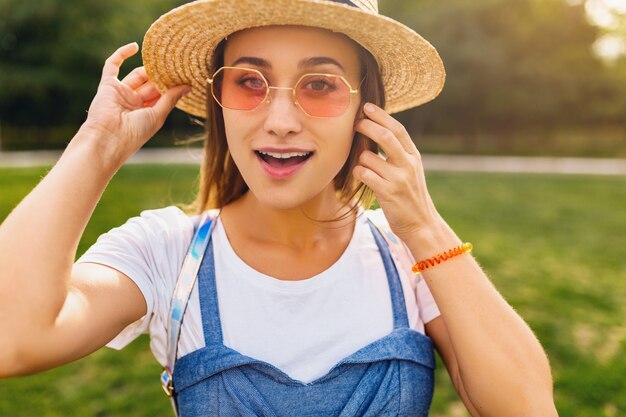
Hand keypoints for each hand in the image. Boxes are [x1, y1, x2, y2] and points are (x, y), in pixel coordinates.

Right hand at [81, 42, 190, 163]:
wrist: (108, 137)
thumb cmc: (135, 133)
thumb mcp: (158, 115)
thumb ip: (170, 99)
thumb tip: (187, 86)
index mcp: (147, 113)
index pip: (162, 95)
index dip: (171, 86)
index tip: (185, 75)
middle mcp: (134, 103)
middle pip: (151, 84)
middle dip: (162, 75)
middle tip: (175, 64)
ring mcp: (121, 93)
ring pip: (137, 75)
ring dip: (149, 67)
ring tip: (163, 57)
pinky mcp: (107, 85)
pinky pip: (112, 66)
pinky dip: (121, 54)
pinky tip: (135, 46)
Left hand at [353, 103, 441, 240]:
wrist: (421, 223)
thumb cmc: (410, 195)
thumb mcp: (410, 169)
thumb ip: (398, 152)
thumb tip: (374, 131)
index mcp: (413, 156)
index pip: (398, 129)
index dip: (381, 116)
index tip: (367, 107)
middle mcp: (408, 165)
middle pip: (384, 137)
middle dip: (367, 126)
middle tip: (356, 124)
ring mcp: (398, 179)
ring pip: (368, 157)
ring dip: (360, 160)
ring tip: (365, 167)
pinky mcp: (387, 193)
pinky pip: (363, 174)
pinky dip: (358, 174)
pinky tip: (362, 178)